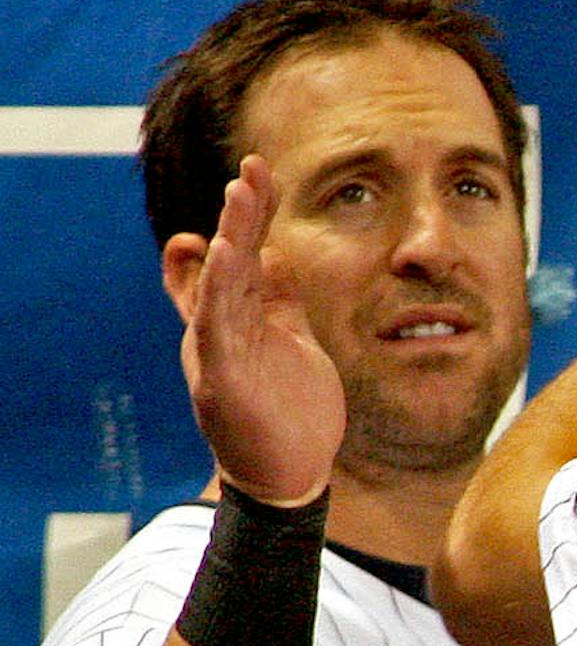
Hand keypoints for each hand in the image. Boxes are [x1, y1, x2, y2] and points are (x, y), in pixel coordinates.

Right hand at [177, 156, 343, 505]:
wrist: (289, 475)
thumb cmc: (290, 411)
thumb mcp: (291, 340)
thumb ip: (281, 300)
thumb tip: (277, 255)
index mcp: (240, 320)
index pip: (237, 259)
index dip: (243, 219)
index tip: (253, 178)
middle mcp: (222, 330)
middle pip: (228, 260)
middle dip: (239, 214)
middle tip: (250, 169)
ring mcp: (218, 352)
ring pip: (220, 283)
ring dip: (230, 236)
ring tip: (239, 194)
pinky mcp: (222, 378)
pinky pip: (215, 325)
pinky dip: (216, 288)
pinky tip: (225, 254)